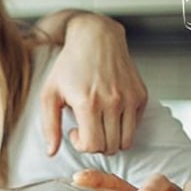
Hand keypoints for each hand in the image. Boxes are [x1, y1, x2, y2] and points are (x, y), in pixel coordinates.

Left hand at [38, 12, 147, 155]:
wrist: (96, 38)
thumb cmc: (69, 66)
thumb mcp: (49, 94)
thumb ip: (49, 126)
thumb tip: (51, 153)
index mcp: (88, 102)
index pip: (93, 145)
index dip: (81, 145)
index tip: (74, 131)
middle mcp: (113, 101)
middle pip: (110, 147)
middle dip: (95, 144)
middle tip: (85, 128)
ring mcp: (130, 98)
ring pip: (126, 141)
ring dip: (111, 140)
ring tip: (98, 125)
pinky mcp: (141, 95)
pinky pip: (136, 126)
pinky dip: (123, 127)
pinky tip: (109, 113)